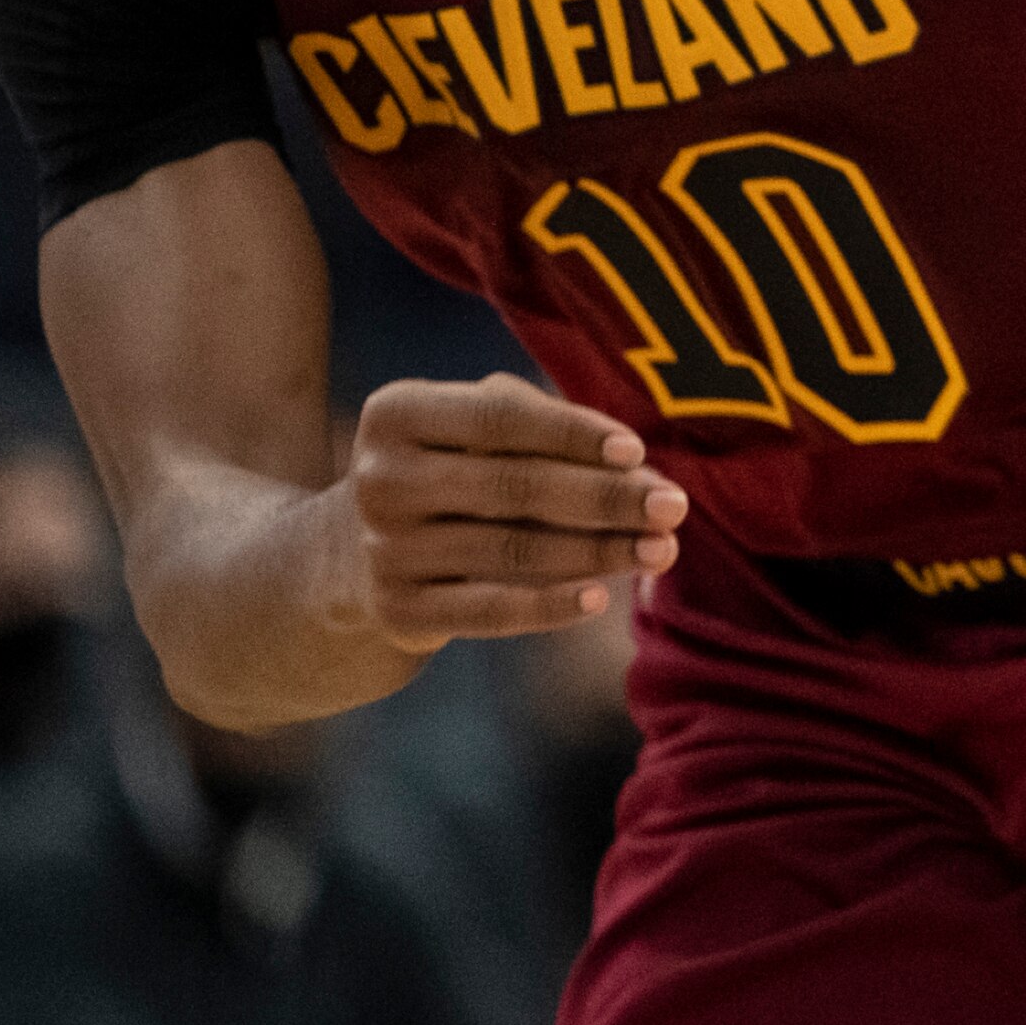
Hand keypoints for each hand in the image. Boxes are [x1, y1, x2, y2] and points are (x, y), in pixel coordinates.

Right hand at [343, 374, 682, 649]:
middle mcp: (381, 479)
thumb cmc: (452, 466)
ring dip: (598, 552)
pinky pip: (487, 611)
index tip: (637, 451)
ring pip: (511, 550)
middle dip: (606, 498)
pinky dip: (547, 607)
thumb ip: (546, 428)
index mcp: (397, 413)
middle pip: (514, 486)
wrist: (351, 554)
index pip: (499, 417)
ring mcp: (383, 549)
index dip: (572, 433)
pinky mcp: (398, 611)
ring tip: (662, 550)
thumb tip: (638, 467)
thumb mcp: (472, 428)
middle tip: (674, 506)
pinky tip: (600, 598)